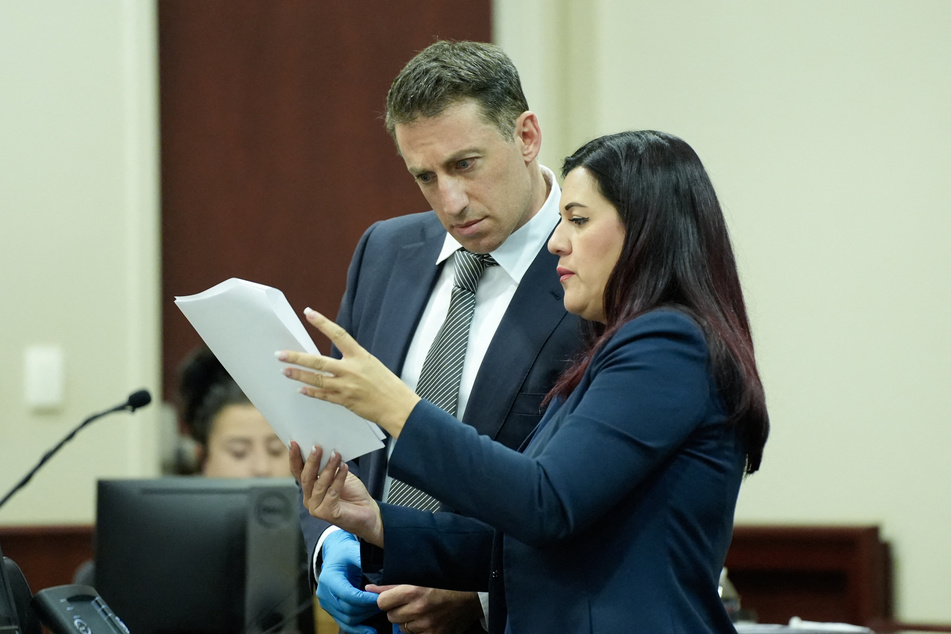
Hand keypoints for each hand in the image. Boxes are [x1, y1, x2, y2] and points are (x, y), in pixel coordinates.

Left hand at [277, 308, 420, 436]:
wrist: (397, 406)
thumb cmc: (387, 384)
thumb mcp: (372, 364)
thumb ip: (352, 361)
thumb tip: (333, 361)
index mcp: (360, 356)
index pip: (338, 334)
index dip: (322, 323)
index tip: (308, 312)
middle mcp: (351, 369)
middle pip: (318, 361)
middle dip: (297, 358)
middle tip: (280, 354)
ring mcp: (346, 386)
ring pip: (317, 380)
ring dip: (299, 375)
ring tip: (285, 371)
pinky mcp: (345, 401)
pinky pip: (323, 396)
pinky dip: (311, 392)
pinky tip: (301, 389)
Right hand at [294, 442, 384, 546]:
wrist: (367, 510)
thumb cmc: (352, 491)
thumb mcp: (338, 474)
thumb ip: (328, 465)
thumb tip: (323, 447)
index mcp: (309, 488)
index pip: (297, 471)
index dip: (294, 457)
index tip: (294, 443)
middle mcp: (309, 499)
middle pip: (306, 478)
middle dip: (311, 461)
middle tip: (317, 447)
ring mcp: (316, 508)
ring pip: (319, 485)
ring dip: (328, 468)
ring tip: (336, 455)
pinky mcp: (328, 513)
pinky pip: (332, 492)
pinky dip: (339, 478)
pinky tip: (345, 468)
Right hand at [316, 530, 380, 633]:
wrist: (333, 556)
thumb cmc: (345, 552)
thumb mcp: (353, 551)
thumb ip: (363, 562)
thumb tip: (381, 574)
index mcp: (329, 578)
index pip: (349, 595)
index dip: (367, 599)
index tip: (382, 597)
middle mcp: (324, 594)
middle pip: (348, 609)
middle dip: (369, 608)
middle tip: (386, 604)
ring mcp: (327, 604)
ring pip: (347, 619)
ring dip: (366, 618)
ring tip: (381, 611)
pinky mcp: (331, 610)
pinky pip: (344, 623)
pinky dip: (358, 629)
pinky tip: (371, 632)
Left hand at [366, 585, 482, 633]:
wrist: (472, 597)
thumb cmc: (445, 583)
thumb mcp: (420, 578)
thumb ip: (392, 585)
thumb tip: (369, 588)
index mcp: (413, 591)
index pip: (382, 602)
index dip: (387, 600)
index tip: (394, 597)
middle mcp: (418, 610)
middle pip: (390, 616)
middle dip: (398, 610)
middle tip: (411, 603)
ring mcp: (426, 626)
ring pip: (402, 627)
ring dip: (408, 621)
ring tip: (422, 612)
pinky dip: (419, 630)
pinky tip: (428, 621)